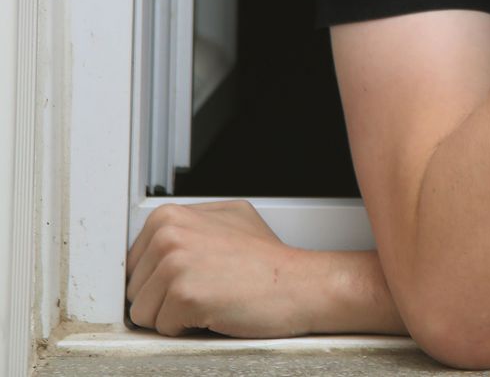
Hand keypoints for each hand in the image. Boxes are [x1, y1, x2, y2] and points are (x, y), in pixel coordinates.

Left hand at [126, 200, 319, 337]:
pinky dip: (186, 329)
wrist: (301, 284)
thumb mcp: (226, 221)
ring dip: (172, 316)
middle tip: (205, 288)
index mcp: (170, 216)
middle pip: (133, 289)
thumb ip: (186, 227)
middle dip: (163, 299)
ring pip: (141, 313)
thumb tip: (151, 247)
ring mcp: (175, 264)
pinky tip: (214, 310)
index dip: (159, 280)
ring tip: (209, 298)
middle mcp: (169, 234)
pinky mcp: (184, 295)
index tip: (189, 278)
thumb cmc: (267, 261)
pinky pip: (162, 329)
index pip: (132, 265)